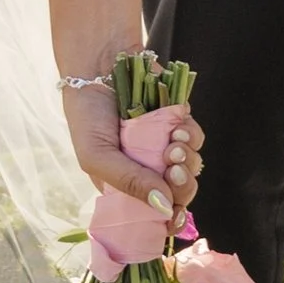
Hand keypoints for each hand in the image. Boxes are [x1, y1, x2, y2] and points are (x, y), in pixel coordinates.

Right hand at [62, 73, 203, 218]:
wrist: (99, 65)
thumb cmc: (88, 116)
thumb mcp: (96, 156)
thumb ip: (129, 183)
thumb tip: (164, 206)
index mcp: (127, 186)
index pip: (155, 212)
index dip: (169, 217)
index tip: (175, 217)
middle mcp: (149, 169)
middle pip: (179, 193)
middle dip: (183, 187)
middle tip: (174, 171)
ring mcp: (164, 145)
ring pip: (192, 167)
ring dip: (188, 160)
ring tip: (172, 144)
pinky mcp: (177, 122)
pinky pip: (195, 138)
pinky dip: (191, 136)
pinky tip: (177, 129)